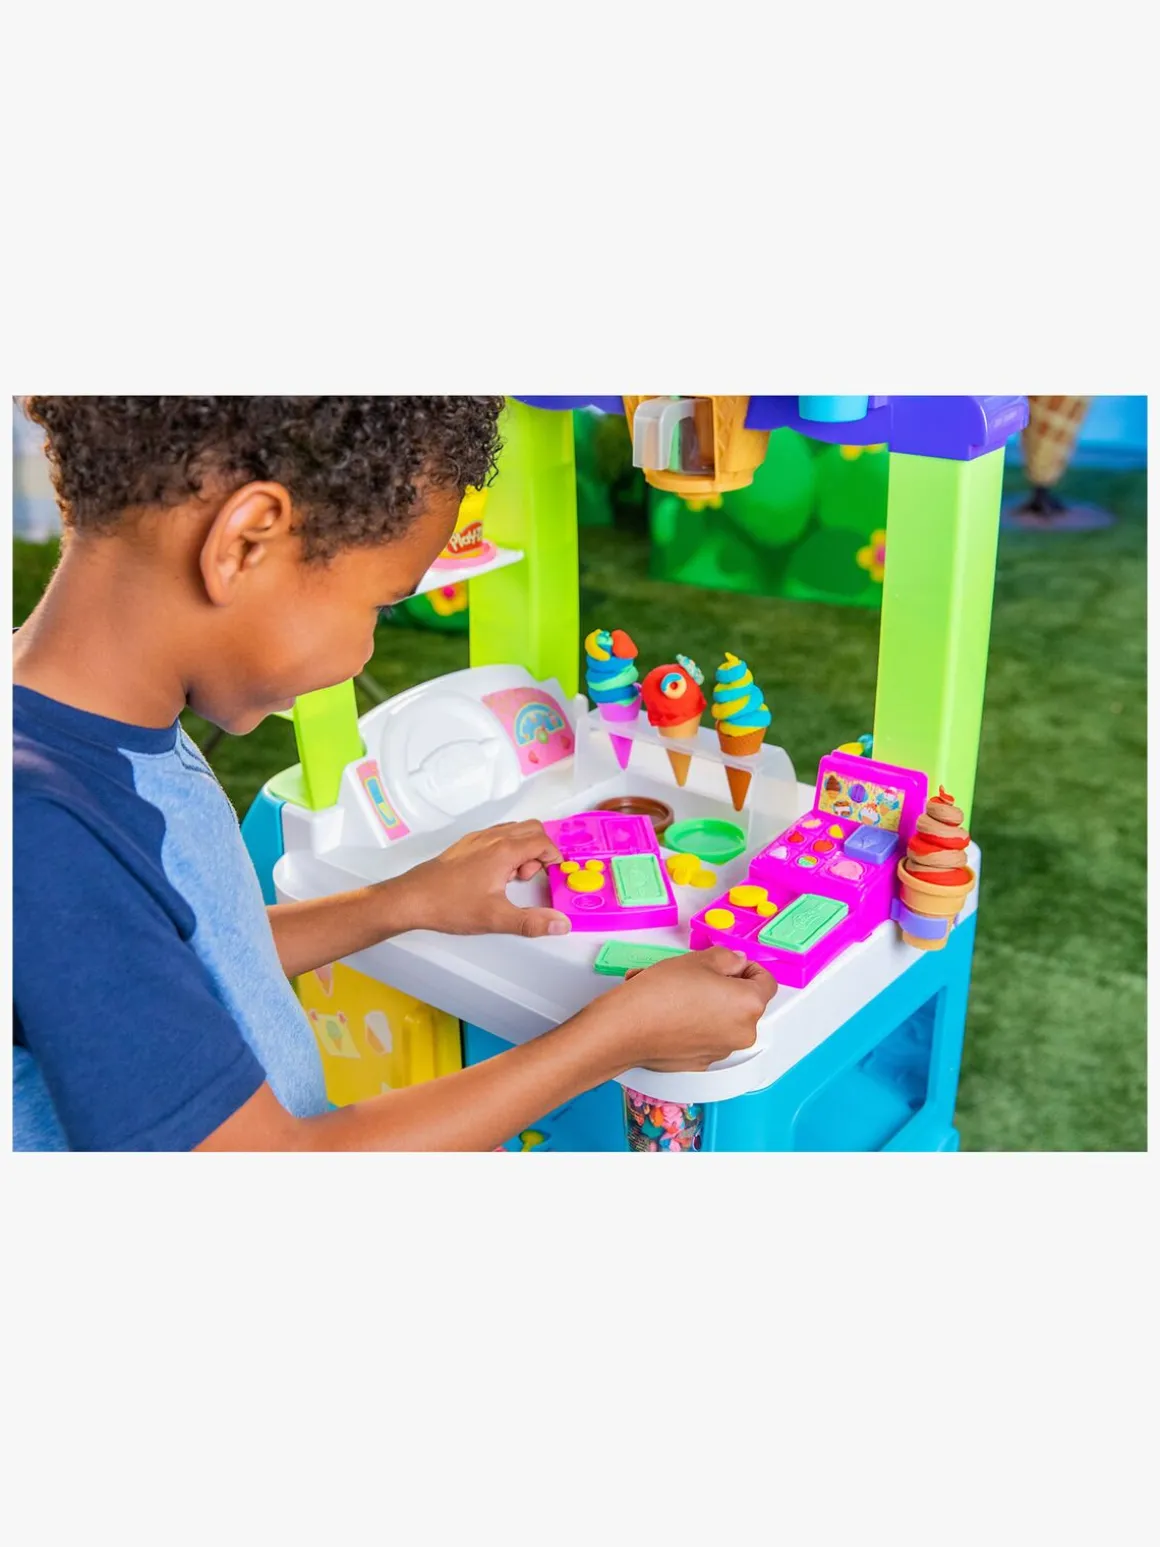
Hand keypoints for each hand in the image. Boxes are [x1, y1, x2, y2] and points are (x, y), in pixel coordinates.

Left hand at [399, 821, 569, 938]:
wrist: (413, 898)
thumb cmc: (451, 905)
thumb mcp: (496, 918)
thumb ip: (532, 921)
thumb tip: (561, 924)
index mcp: (504, 850)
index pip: (543, 842)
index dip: (554, 859)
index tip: (551, 878)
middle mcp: (492, 838)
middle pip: (532, 829)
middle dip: (539, 852)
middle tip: (528, 879)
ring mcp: (478, 838)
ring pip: (514, 831)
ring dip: (523, 850)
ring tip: (511, 879)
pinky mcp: (466, 844)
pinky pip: (497, 836)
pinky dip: (506, 849)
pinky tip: (494, 876)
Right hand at [601, 948, 776, 1072]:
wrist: (626, 1028)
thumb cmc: (659, 995)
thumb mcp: (697, 959)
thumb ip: (726, 958)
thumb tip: (734, 962)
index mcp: (749, 1004)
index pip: (766, 981)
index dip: (749, 967)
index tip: (732, 963)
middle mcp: (741, 1032)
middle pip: (744, 1003)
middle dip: (724, 987)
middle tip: (697, 975)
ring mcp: (721, 1050)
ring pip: (722, 1019)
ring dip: (707, 1004)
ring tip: (674, 991)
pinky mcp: (700, 1062)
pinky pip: (706, 1036)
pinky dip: (694, 1023)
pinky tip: (669, 1011)